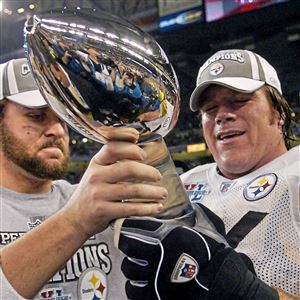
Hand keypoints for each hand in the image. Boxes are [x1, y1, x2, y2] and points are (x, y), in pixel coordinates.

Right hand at [61, 128, 167, 238]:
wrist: (75, 217)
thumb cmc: (92, 191)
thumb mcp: (97, 171)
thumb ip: (114, 161)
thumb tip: (141, 151)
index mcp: (97, 162)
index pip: (113, 147)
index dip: (130, 148)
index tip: (144, 153)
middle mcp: (96, 175)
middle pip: (128, 168)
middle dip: (148, 172)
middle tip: (158, 176)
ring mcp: (99, 193)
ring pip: (133, 190)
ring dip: (152, 192)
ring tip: (163, 193)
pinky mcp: (103, 210)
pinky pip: (131, 208)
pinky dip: (148, 208)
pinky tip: (157, 207)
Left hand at [116, 204, 278, 299]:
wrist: (220, 277)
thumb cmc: (212, 250)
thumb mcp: (202, 224)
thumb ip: (191, 213)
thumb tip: (188, 205)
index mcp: (167, 235)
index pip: (134, 227)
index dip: (126, 226)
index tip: (125, 225)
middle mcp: (157, 255)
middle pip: (127, 248)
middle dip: (127, 245)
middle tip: (132, 244)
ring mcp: (155, 276)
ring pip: (129, 269)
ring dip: (132, 265)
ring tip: (139, 263)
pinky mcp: (156, 293)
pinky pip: (134, 290)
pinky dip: (135, 286)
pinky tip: (141, 281)